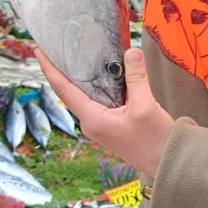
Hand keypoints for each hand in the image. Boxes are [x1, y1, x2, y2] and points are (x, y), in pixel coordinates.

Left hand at [36, 47, 173, 180]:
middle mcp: (91, 121)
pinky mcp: (112, 121)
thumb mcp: (146, 106)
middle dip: (64, 67)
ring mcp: (101, 122)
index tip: (39, 50)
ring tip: (77, 51)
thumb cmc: (155, 141)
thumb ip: (136, 78)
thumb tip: (131, 51)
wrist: (168, 163)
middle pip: (71, 90)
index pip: (64, 89)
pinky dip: (99, 82)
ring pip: (87, 93)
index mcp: (92, 119)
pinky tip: (103, 69)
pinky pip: (100, 97)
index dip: (50, 69)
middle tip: (60, 44)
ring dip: (83, 74)